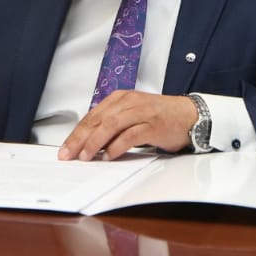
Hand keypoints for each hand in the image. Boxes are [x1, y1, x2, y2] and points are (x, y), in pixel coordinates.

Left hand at [57, 91, 196, 161]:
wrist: (189, 115)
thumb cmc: (159, 117)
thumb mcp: (131, 115)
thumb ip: (112, 125)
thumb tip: (88, 144)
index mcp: (120, 99)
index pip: (92, 116)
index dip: (76, 133)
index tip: (65, 148)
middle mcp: (128, 102)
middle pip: (98, 120)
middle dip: (80, 139)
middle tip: (68, 155)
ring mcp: (141, 112)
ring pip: (111, 125)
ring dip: (95, 142)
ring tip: (86, 156)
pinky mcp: (152, 124)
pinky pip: (130, 135)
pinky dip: (117, 146)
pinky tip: (109, 156)